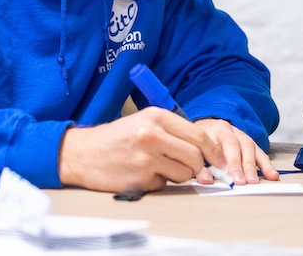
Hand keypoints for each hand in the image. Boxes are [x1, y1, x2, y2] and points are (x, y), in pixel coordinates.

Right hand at [57, 107, 226, 191]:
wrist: (82, 153)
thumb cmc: (117, 138)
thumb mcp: (145, 122)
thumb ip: (174, 133)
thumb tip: (205, 152)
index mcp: (157, 116)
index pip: (198, 134)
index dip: (213, 150)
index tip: (220, 160)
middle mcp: (152, 134)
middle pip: (195, 156)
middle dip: (200, 167)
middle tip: (198, 171)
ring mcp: (146, 157)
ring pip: (184, 173)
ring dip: (178, 175)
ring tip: (159, 167)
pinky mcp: (139, 177)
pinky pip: (164, 185)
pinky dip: (158, 182)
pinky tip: (143, 173)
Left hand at [193, 118, 278, 184]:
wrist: (209, 126)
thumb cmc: (202, 143)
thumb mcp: (197, 150)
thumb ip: (200, 166)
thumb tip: (206, 180)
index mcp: (213, 130)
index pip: (220, 143)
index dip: (223, 160)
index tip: (227, 175)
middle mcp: (229, 131)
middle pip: (235, 144)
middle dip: (238, 164)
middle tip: (240, 181)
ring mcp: (242, 136)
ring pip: (249, 147)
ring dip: (252, 166)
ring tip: (253, 181)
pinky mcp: (251, 144)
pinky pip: (260, 153)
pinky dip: (266, 165)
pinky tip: (271, 175)